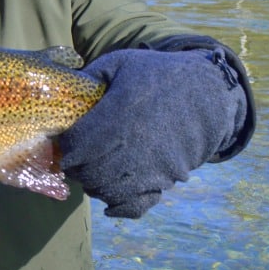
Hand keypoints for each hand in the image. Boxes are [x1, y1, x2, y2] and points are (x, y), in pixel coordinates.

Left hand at [59, 46, 247, 217]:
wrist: (206, 92)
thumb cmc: (157, 74)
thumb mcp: (120, 63)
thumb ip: (90, 75)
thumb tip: (63, 89)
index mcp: (118, 115)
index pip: (77, 146)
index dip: (66, 146)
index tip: (65, 141)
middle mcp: (133, 145)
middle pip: (89, 172)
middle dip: (76, 169)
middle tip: (74, 159)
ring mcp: (152, 166)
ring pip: (108, 190)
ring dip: (94, 185)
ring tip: (91, 172)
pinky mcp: (166, 178)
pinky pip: (137, 204)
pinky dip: (120, 206)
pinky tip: (110, 202)